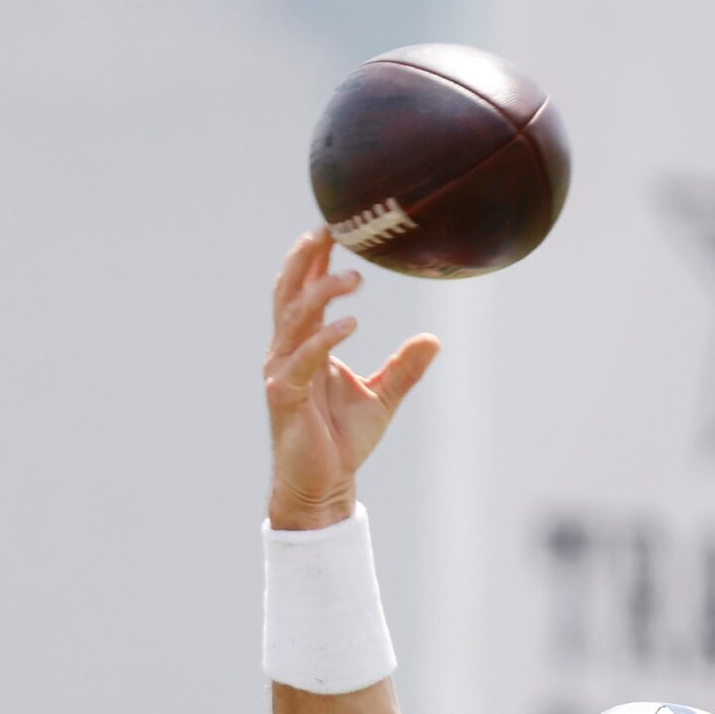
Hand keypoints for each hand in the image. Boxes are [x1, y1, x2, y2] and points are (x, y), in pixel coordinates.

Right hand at [264, 229, 439, 529]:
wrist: (322, 487)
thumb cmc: (342, 443)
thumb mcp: (382, 397)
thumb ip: (403, 367)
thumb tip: (432, 340)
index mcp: (303, 348)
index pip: (303, 293)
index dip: (314, 259)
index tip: (333, 226)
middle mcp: (286, 354)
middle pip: (289, 294)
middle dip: (306, 259)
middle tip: (329, 228)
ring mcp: (282, 374)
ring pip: (294, 320)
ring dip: (322, 293)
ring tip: (354, 277)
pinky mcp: (285, 397)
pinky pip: (304, 360)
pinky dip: (325, 338)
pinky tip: (351, 321)